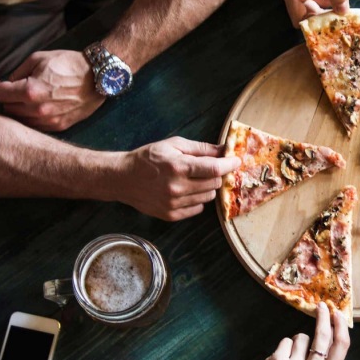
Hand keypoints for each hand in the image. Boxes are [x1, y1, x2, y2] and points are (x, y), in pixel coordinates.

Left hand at [0, 50, 103, 130]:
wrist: (99, 76)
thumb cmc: (70, 64)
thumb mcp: (39, 58)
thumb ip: (18, 72)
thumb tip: (7, 83)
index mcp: (29, 90)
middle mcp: (37, 109)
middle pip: (7, 108)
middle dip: (9, 99)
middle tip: (17, 90)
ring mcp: (49, 120)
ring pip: (21, 120)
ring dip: (21, 110)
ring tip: (30, 100)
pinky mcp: (59, 125)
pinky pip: (37, 126)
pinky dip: (34, 118)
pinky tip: (41, 107)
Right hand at [116, 137, 240, 220]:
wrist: (122, 178)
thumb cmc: (149, 158)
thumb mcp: (174, 145)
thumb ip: (201, 148)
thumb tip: (224, 150)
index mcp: (179, 167)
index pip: (215, 169)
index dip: (230, 164)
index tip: (236, 161)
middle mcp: (177, 188)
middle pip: (215, 184)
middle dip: (216, 174)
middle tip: (209, 168)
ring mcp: (174, 204)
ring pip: (209, 197)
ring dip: (207, 187)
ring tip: (193, 179)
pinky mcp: (171, 215)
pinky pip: (198, 208)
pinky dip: (197, 199)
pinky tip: (186, 190)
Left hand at [260, 302, 349, 359]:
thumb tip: (331, 333)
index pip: (341, 346)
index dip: (341, 327)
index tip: (338, 314)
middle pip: (323, 335)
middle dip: (323, 317)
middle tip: (322, 306)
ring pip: (301, 337)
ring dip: (298, 344)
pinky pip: (285, 341)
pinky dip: (283, 349)